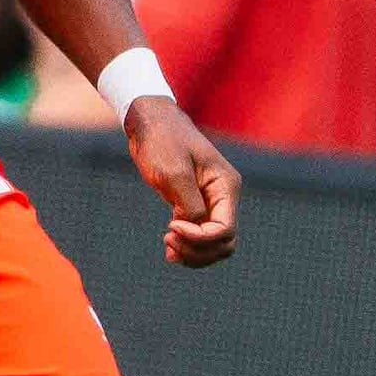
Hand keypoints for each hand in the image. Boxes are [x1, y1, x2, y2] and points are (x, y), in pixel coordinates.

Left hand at [128, 95, 238, 266]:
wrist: (151, 122)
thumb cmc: (162, 141)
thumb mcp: (173, 173)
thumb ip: (189, 204)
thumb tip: (196, 228)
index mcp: (225, 186)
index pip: (224, 230)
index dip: (199, 238)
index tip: (171, 227)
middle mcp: (223, 196)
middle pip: (224, 243)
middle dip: (198, 250)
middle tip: (168, 239)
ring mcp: (210, 201)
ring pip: (214, 244)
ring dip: (193, 253)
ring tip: (167, 246)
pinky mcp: (195, 204)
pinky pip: (201, 236)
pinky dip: (189, 247)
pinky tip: (170, 250)